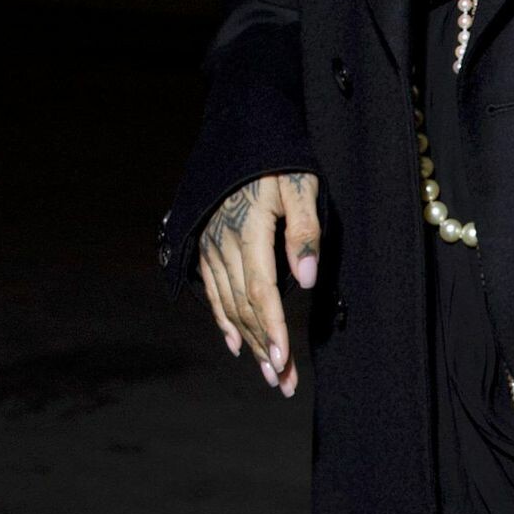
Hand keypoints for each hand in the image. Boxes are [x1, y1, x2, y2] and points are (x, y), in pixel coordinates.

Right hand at [197, 172, 320, 397]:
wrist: (241, 131)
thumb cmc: (279, 158)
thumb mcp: (300, 185)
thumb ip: (304, 231)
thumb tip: (307, 281)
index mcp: (247, 230)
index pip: (260, 291)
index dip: (271, 328)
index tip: (283, 360)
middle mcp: (223, 243)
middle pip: (244, 307)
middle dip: (265, 347)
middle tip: (284, 382)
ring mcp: (211, 246)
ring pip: (228, 304)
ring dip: (249, 341)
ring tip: (270, 373)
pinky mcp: (206, 245)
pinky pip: (212, 291)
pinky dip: (224, 320)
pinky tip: (236, 344)